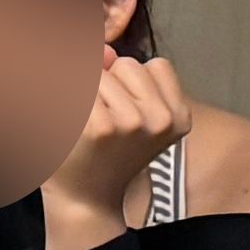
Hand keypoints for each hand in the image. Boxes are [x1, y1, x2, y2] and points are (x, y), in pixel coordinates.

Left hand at [43, 49, 197, 249]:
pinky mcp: (99, 126)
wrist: (85, 199)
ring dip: (89, 91)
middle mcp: (162, 120)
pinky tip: (76, 126)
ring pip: (101, 72)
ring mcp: (131, 123)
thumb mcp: (133, 115)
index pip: (157, 66)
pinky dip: (70, 98)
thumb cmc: (107, 153)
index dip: (132, 81)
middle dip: (110, 84)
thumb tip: (104, 50)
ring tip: (91, 124)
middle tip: (105, 122)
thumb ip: (122, 75)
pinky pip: (79, 86)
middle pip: (127, 64)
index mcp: (179, 117)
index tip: (124, 109)